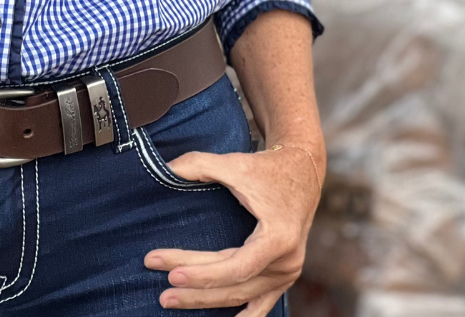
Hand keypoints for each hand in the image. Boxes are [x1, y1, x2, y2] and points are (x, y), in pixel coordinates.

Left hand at [143, 142, 321, 312]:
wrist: (302, 170)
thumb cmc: (268, 168)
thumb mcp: (235, 163)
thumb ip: (200, 164)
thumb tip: (166, 169)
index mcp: (278, 238)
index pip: (235, 267)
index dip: (202, 274)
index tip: (170, 272)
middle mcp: (286, 262)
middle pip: (234, 285)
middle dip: (195, 289)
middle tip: (162, 292)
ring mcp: (286, 273)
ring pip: (241, 295)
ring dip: (207, 301)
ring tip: (172, 300)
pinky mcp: (284, 275)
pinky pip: (261, 303)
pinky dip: (244, 316)